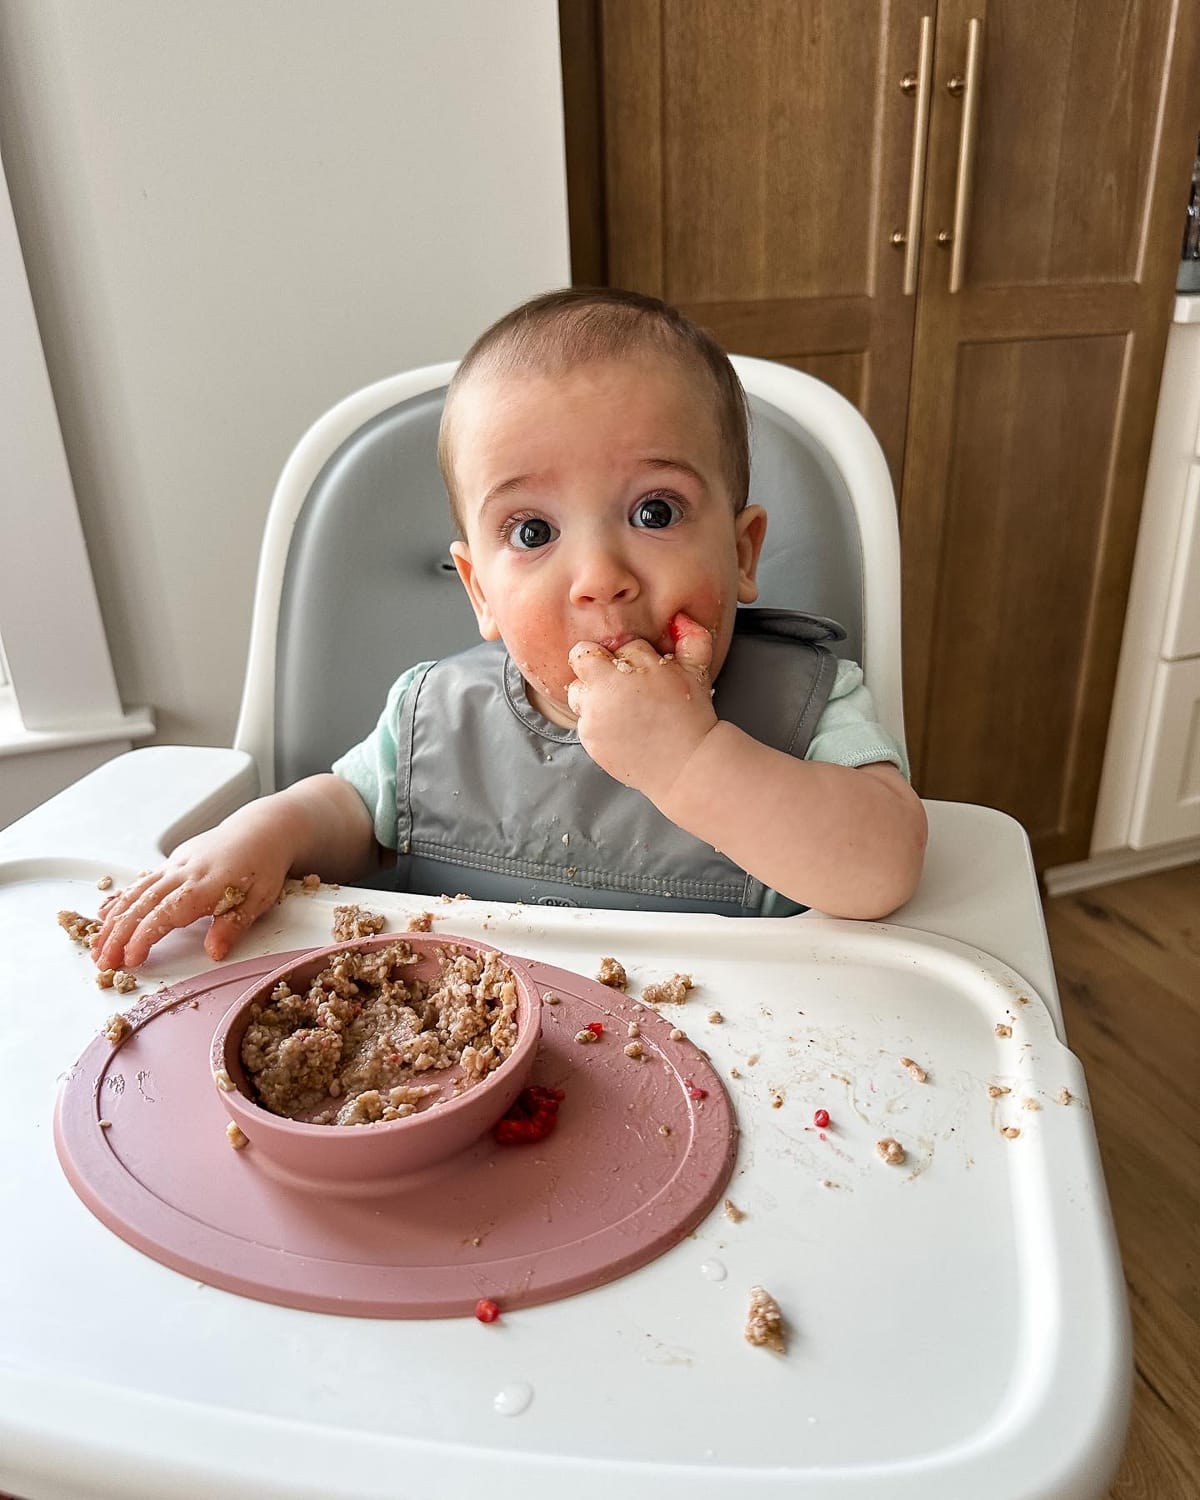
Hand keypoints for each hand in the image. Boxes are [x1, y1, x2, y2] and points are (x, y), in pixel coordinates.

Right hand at [91, 808, 294, 969]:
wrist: (262, 830)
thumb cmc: (262, 865)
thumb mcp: (260, 898)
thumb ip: (234, 925)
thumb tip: (215, 951)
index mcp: (206, 885)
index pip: (166, 914)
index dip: (144, 937)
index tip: (131, 959)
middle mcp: (184, 873)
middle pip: (141, 905)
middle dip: (118, 936)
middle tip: (103, 963)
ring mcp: (175, 866)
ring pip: (135, 893)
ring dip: (113, 921)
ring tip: (98, 947)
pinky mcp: (172, 862)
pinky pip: (141, 882)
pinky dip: (121, 899)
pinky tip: (106, 915)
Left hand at [566, 611, 717, 805]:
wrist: (686, 765)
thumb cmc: (692, 716)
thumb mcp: (697, 672)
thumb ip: (692, 638)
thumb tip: (679, 617)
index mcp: (635, 664)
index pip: (623, 645)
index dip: (635, 658)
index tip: (646, 674)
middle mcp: (608, 686)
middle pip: (581, 656)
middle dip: (595, 663)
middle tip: (617, 681)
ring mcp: (595, 713)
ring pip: (576, 690)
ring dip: (591, 694)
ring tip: (618, 707)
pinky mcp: (589, 737)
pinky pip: (582, 720)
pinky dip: (596, 722)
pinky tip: (620, 729)